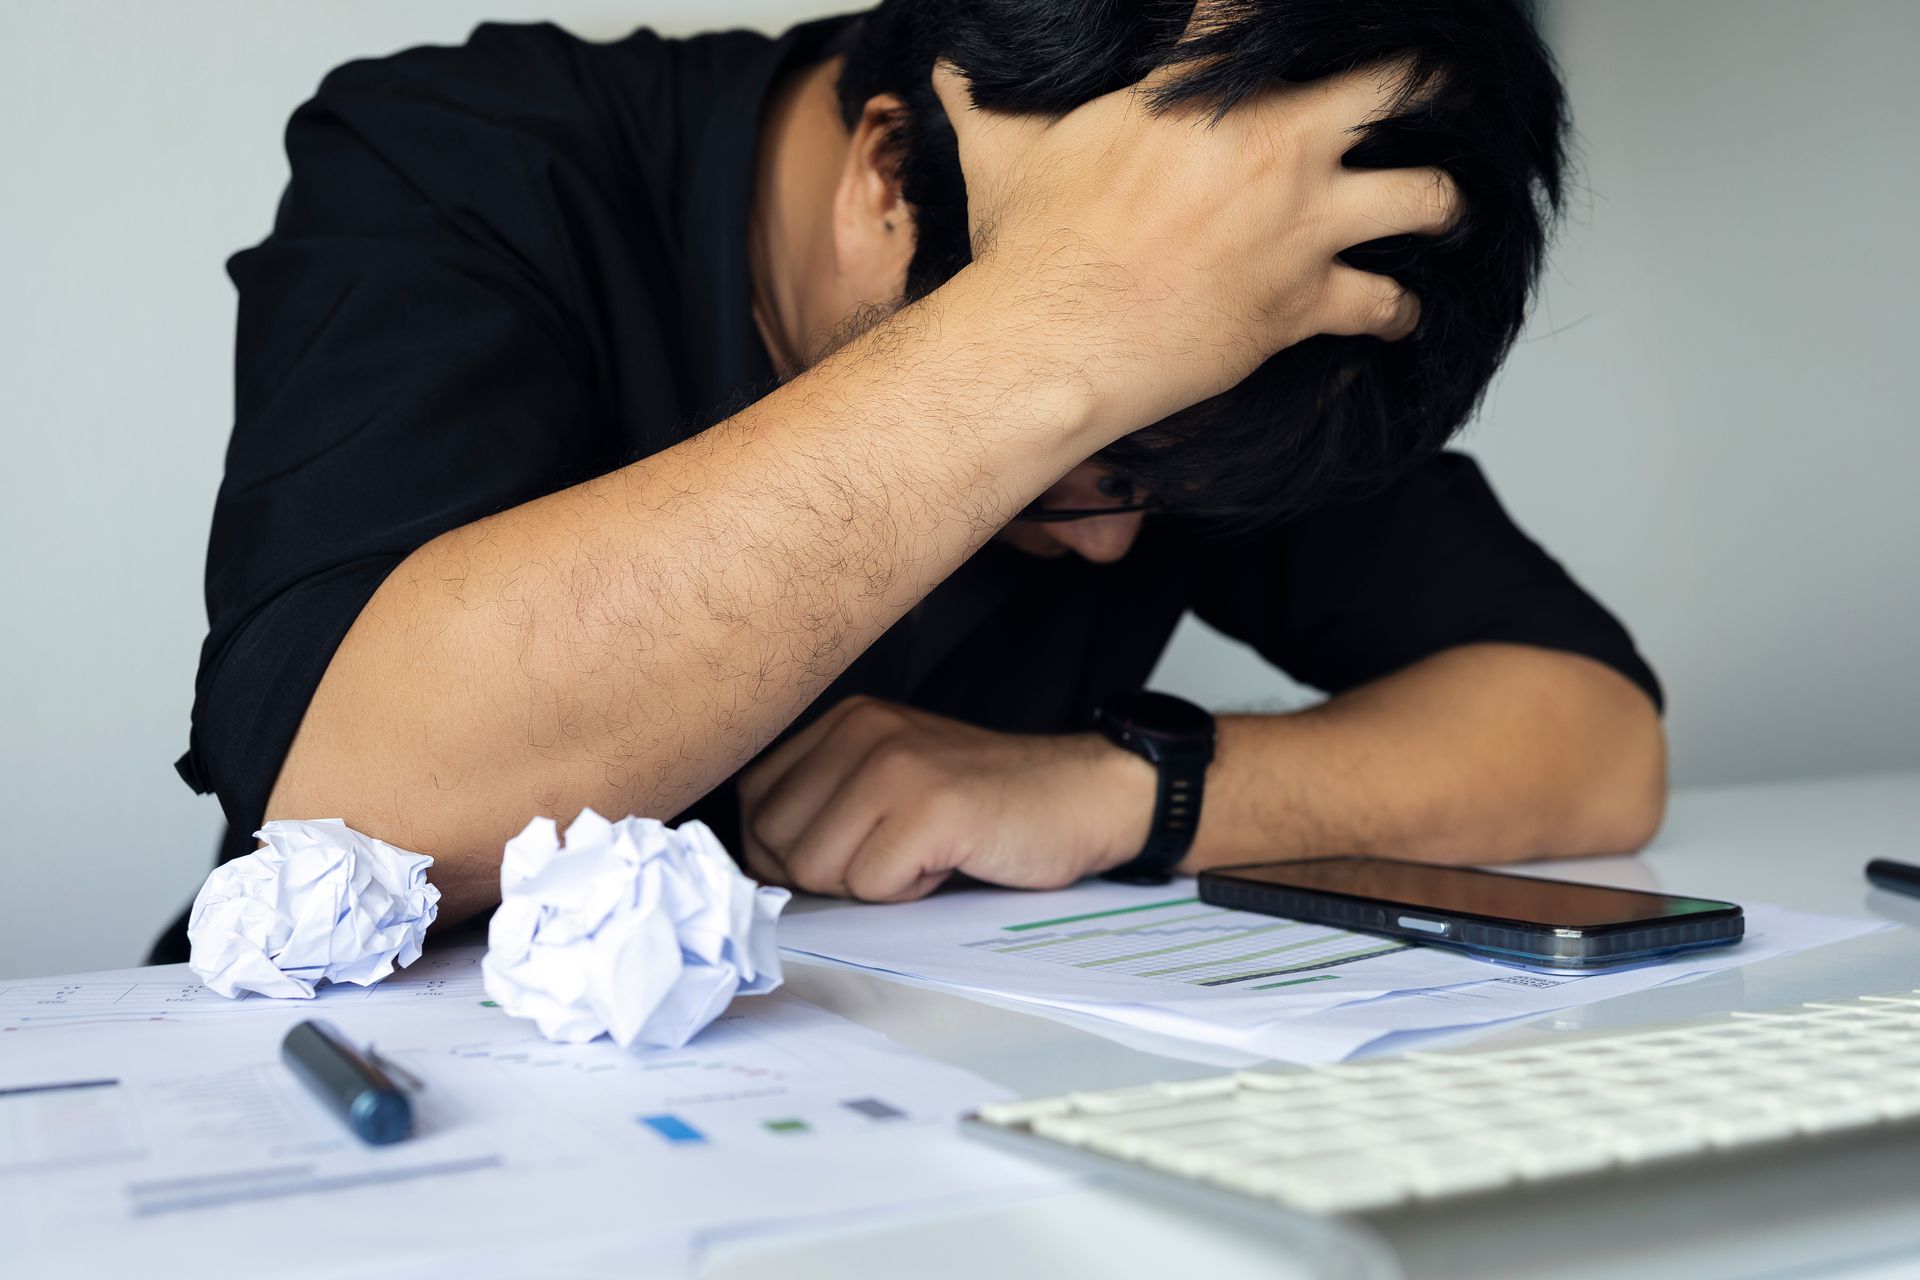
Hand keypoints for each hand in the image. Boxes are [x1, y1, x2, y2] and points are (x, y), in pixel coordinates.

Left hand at [737, 696, 1154, 900]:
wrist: (1085, 796)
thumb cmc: (988, 804)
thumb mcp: (892, 781)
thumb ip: (825, 804)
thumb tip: (752, 868)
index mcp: (844, 721)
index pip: (752, 801)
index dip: (784, 850)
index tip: (842, 857)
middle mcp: (861, 731)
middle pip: (772, 840)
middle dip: (824, 874)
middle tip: (891, 857)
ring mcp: (894, 766)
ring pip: (814, 869)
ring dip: (870, 885)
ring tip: (923, 854)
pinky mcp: (930, 809)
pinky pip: (872, 887)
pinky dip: (909, 894)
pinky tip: (948, 862)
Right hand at [932, 51, 1459, 440]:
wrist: (1053, 343)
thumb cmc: (1031, 251)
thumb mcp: (1003, 149)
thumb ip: (986, 96)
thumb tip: (947, 67)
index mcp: (1202, 90)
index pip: (1263, 13)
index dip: (1292, 11)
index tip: (1311, 16)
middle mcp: (1276, 143)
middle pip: (1399, 80)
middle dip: (1422, 80)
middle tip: (1423, 85)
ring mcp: (1303, 225)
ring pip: (1426, 197)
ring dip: (1437, 202)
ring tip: (1439, 207)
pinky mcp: (1306, 303)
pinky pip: (1383, 304)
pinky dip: (1395, 311)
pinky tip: (1397, 313)